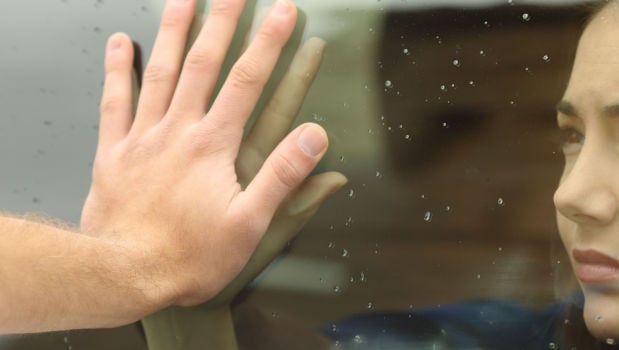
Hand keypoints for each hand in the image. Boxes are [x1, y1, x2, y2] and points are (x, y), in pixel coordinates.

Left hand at [80, 0, 324, 309]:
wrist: (124, 274)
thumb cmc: (189, 255)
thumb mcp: (250, 223)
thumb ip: (282, 175)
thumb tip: (315, 136)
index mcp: (212, 146)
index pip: (246, 82)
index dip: (268, 42)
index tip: (283, 11)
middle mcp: (176, 130)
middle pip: (202, 63)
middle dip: (222, 20)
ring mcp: (142, 137)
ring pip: (160, 71)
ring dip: (174, 30)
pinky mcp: (113, 152)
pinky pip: (114, 100)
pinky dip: (118, 68)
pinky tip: (122, 42)